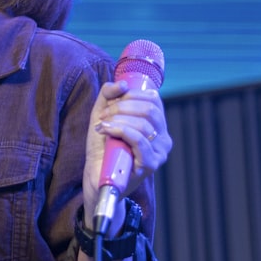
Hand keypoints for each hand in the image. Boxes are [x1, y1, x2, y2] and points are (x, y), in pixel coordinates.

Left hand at [82, 79, 172, 216]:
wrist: (97, 177)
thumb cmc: (103, 147)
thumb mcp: (103, 115)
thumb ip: (109, 95)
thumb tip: (122, 83)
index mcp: (157, 125)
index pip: (153, 99)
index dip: (131, 95)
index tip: (111, 103)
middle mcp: (163, 138)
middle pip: (150, 109)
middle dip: (122, 107)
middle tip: (105, 115)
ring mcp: (159, 152)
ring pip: (144, 124)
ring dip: (118, 119)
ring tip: (102, 125)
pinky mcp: (150, 165)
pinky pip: (140, 140)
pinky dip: (120, 130)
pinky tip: (106, 130)